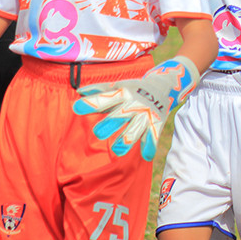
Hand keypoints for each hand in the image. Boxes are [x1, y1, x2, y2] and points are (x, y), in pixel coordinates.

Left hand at [73, 56, 198, 160]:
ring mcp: (145, 115)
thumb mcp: (119, 85)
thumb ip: (100, 90)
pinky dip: (150, 146)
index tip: (76, 108)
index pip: (105, 98)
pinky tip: (146, 155)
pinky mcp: (156, 123)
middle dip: (109, 125)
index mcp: (122, 93)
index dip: (91, 103)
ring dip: (126, 141)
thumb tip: (80, 91)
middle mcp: (133, 104)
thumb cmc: (135, 88)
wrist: (164, 85)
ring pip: (135, 130)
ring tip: (118, 150)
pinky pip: (153, 137)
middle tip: (98, 133)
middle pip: (119, 116)